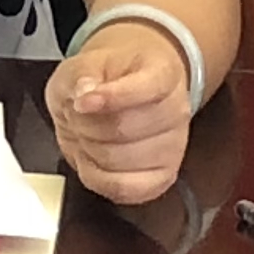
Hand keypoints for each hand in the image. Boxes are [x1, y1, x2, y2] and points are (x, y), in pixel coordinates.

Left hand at [50, 21, 194, 202]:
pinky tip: (91, 158)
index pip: (146, 88)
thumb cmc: (107, 78)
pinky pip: (124, 189)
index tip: (82, 101)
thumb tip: (84, 93)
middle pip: (123, 128)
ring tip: (85, 133)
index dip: (110, 98)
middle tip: (76, 114)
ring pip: (119, 160)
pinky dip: (96, 177)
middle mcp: (176, 110)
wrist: (121, 92)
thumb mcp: (83, 64)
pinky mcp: (163, 177)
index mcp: (164, 72)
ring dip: (88, 149)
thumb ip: (80, 74)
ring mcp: (174, 146)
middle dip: (85, 124)